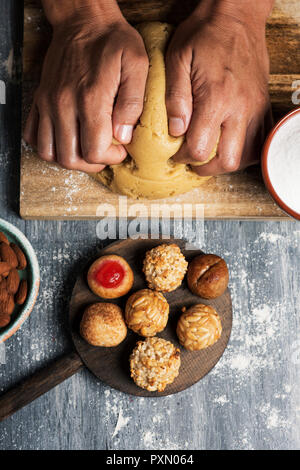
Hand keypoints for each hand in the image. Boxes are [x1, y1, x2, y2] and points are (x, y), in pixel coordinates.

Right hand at [24, 3, 148, 171]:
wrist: (83, 20)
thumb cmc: (113, 41)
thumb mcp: (136, 64)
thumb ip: (132, 103)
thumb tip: (123, 135)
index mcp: (90, 99)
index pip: (94, 151)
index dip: (110, 157)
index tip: (121, 149)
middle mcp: (64, 104)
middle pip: (70, 158)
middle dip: (92, 163)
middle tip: (105, 153)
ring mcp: (48, 103)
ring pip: (49, 152)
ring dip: (69, 158)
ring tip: (86, 150)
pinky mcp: (40, 99)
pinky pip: (33, 135)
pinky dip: (48, 145)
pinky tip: (66, 139)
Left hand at [165, 1, 272, 175]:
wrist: (237, 14)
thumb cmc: (204, 34)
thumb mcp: (178, 58)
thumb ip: (175, 97)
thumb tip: (175, 130)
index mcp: (216, 98)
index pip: (199, 149)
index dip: (183, 157)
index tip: (175, 152)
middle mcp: (240, 108)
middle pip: (227, 161)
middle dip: (206, 168)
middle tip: (192, 160)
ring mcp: (255, 108)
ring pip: (247, 156)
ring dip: (226, 161)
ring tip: (210, 153)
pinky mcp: (262, 105)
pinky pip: (259, 141)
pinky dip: (244, 149)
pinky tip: (228, 142)